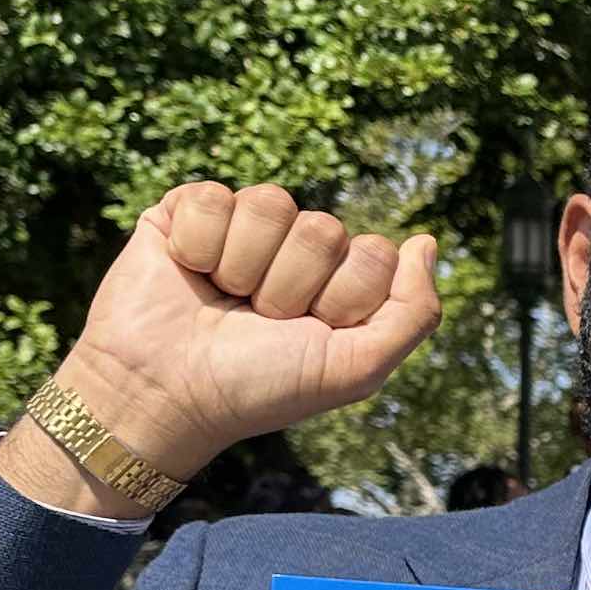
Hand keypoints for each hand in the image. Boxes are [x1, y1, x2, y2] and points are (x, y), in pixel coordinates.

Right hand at [25, 185, 442, 503]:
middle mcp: (297, 250)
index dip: (342, 298)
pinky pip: (212, 196)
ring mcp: (243, 227)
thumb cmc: (260, 388)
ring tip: (224, 299)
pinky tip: (188, 272)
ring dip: (244, 265)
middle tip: (259, 320)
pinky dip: (198, 244)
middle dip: (289, 287)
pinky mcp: (187, 212)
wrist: (165, 393)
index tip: (308, 334)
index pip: (374, 253)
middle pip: (323, 229)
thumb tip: (425, 241)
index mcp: (342, 282)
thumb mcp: (355, 368)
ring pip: (271, 203)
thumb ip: (413, 312)